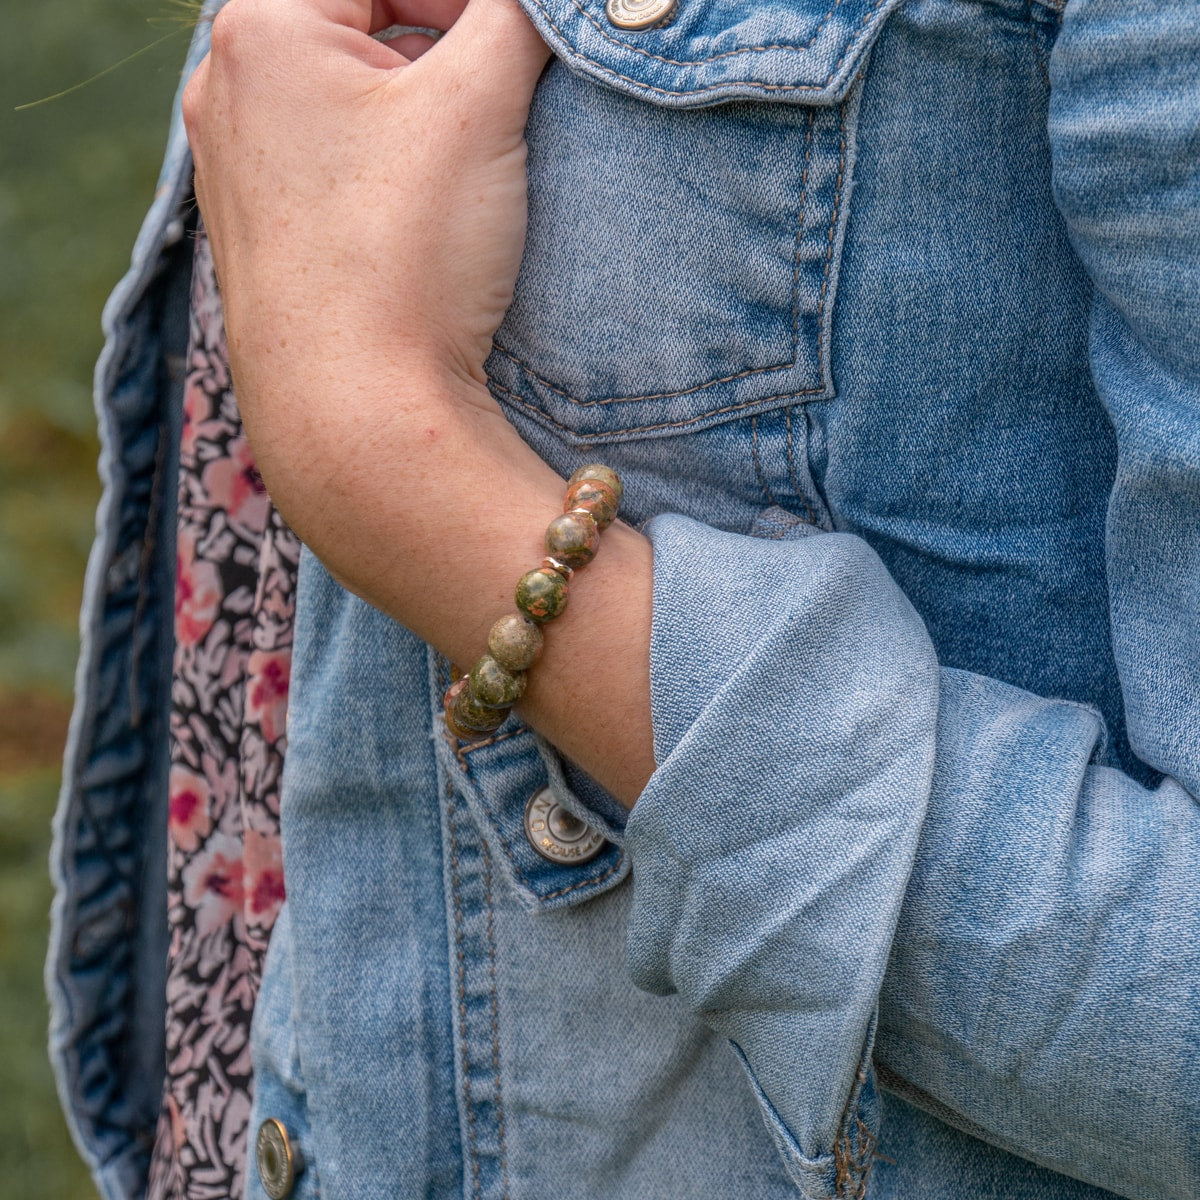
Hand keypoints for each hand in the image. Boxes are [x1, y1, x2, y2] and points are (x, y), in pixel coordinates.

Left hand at [184, 0, 550, 398]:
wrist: (357, 415)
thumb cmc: (405, 254)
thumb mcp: (479, 106)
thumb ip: (517, 17)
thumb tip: (550, 9)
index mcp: (263, 30)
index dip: (470, 2)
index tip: (524, 44)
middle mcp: (226, 91)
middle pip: (361, 27)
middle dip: (443, 49)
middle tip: (504, 99)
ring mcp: (233, 172)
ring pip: (346, 101)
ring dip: (416, 112)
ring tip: (467, 168)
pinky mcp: (257, 240)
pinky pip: (327, 169)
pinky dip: (381, 172)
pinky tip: (420, 221)